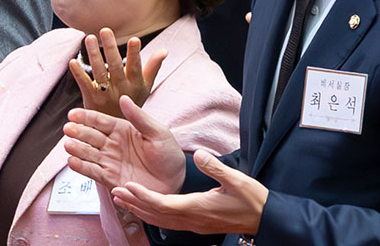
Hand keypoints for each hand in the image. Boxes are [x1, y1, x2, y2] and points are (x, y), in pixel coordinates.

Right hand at [63, 96, 185, 194]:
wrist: (176, 182)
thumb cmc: (169, 155)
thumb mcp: (158, 133)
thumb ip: (139, 117)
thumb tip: (123, 98)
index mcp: (122, 130)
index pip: (100, 121)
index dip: (86, 117)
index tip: (73, 114)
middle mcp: (112, 144)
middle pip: (90, 136)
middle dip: (78, 132)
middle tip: (68, 129)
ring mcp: (110, 161)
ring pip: (88, 153)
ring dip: (77, 149)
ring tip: (68, 145)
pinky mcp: (110, 178)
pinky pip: (93, 172)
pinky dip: (81, 167)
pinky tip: (72, 162)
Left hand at [68, 28, 167, 118]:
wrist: (116, 130)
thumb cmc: (132, 103)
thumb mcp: (145, 87)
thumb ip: (152, 67)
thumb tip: (164, 50)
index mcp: (135, 84)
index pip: (135, 67)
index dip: (135, 54)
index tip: (134, 40)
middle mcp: (121, 89)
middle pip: (115, 66)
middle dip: (110, 48)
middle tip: (105, 30)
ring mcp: (106, 94)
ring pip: (99, 72)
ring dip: (94, 55)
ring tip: (88, 38)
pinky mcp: (92, 99)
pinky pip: (85, 84)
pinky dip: (79, 73)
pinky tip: (73, 61)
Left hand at [111, 150, 267, 234]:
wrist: (264, 219)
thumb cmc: (252, 200)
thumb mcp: (237, 180)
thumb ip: (215, 167)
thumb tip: (199, 155)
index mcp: (198, 207)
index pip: (164, 204)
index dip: (144, 196)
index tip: (127, 187)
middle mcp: (192, 219)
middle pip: (156, 214)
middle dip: (134, 203)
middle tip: (115, 192)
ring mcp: (194, 224)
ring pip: (160, 220)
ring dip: (140, 210)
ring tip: (121, 200)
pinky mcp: (196, 225)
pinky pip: (168, 222)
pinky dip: (152, 214)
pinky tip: (144, 207)